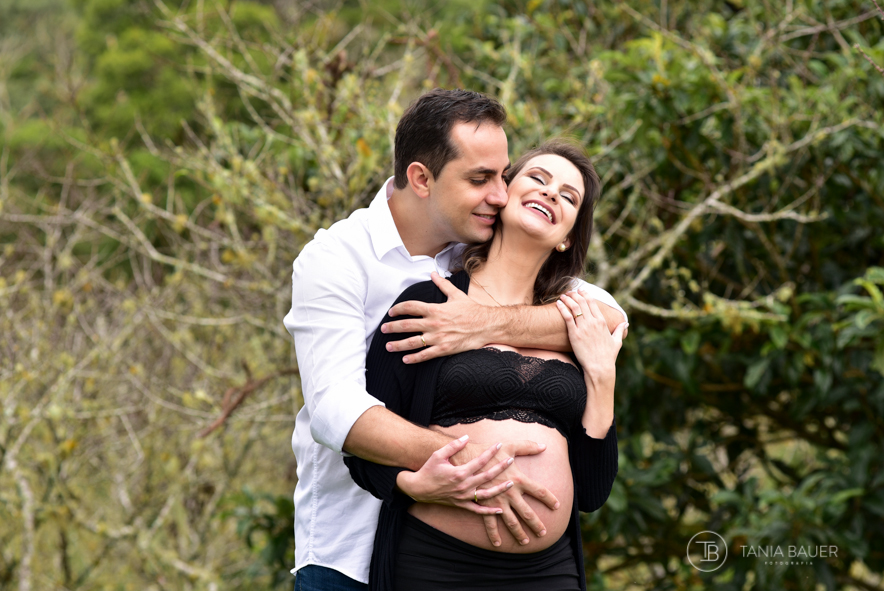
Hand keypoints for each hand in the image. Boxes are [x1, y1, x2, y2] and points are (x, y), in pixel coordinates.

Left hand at [381, 272, 490, 363]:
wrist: (487, 325)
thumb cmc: (472, 310)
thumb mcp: (456, 295)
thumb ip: (442, 284)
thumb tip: (433, 273)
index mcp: (435, 309)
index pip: (410, 307)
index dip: (398, 309)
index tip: (391, 312)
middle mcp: (434, 323)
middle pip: (407, 325)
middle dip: (392, 327)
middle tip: (383, 329)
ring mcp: (438, 337)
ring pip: (413, 342)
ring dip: (398, 344)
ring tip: (388, 346)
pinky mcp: (444, 349)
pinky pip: (425, 355)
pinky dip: (414, 358)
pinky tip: (405, 359)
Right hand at [396, 435, 514, 514]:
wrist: (418, 489)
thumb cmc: (428, 470)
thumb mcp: (438, 455)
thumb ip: (453, 446)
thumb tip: (467, 437)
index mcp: (459, 473)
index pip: (479, 461)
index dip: (490, 452)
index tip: (499, 445)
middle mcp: (463, 486)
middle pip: (487, 476)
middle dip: (500, 468)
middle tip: (511, 461)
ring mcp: (463, 497)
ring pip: (486, 495)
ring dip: (500, 489)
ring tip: (511, 484)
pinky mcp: (461, 504)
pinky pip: (477, 510)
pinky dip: (489, 512)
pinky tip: (499, 510)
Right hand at [460, 440, 560, 546]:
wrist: (466, 459)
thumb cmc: (489, 451)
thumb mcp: (510, 446)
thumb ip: (527, 446)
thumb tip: (544, 446)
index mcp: (518, 479)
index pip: (540, 491)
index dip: (550, 499)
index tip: (556, 506)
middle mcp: (510, 493)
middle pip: (527, 513)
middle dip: (536, 524)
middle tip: (543, 533)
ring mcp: (497, 501)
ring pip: (511, 522)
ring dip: (519, 533)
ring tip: (525, 542)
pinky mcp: (484, 504)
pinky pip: (490, 523)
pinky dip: (493, 534)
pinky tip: (498, 543)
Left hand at [556, 292, 626, 386]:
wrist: (599, 367)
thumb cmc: (608, 356)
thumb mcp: (616, 342)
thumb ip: (619, 330)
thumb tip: (625, 323)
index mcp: (602, 322)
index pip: (593, 303)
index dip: (586, 294)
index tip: (580, 291)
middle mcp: (593, 322)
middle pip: (582, 302)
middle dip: (575, 294)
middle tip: (570, 292)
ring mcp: (583, 328)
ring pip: (574, 307)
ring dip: (568, 299)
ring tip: (563, 295)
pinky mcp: (574, 334)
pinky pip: (567, 317)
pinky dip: (562, 308)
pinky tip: (558, 303)